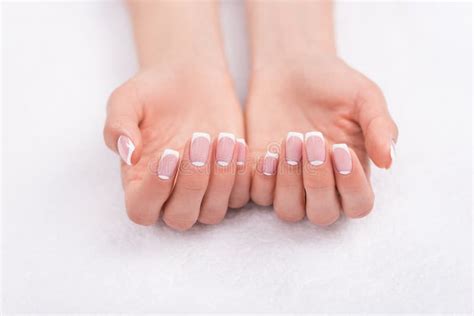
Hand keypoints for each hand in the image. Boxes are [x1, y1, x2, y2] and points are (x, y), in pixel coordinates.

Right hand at [103, 65, 249, 229]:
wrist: (190, 77)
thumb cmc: (152, 92)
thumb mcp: (126, 100)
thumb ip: (118, 127)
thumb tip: (128, 156)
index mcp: (139, 182)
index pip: (142, 210)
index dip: (154, 191)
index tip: (168, 154)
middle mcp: (171, 195)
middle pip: (181, 218)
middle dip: (192, 182)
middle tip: (198, 139)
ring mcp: (203, 192)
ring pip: (213, 213)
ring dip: (220, 180)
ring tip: (222, 139)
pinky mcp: (230, 182)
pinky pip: (240, 196)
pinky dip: (242, 175)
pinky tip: (237, 143)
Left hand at [246, 53, 397, 223]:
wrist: (291, 66)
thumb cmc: (334, 83)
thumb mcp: (365, 97)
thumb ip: (380, 127)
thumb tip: (389, 161)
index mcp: (352, 172)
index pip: (358, 204)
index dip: (351, 186)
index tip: (341, 149)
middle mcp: (321, 184)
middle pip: (322, 214)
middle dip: (317, 181)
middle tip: (311, 138)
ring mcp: (289, 182)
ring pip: (288, 210)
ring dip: (288, 181)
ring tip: (289, 139)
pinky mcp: (262, 174)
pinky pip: (258, 195)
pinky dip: (262, 179)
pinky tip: (267, 150)